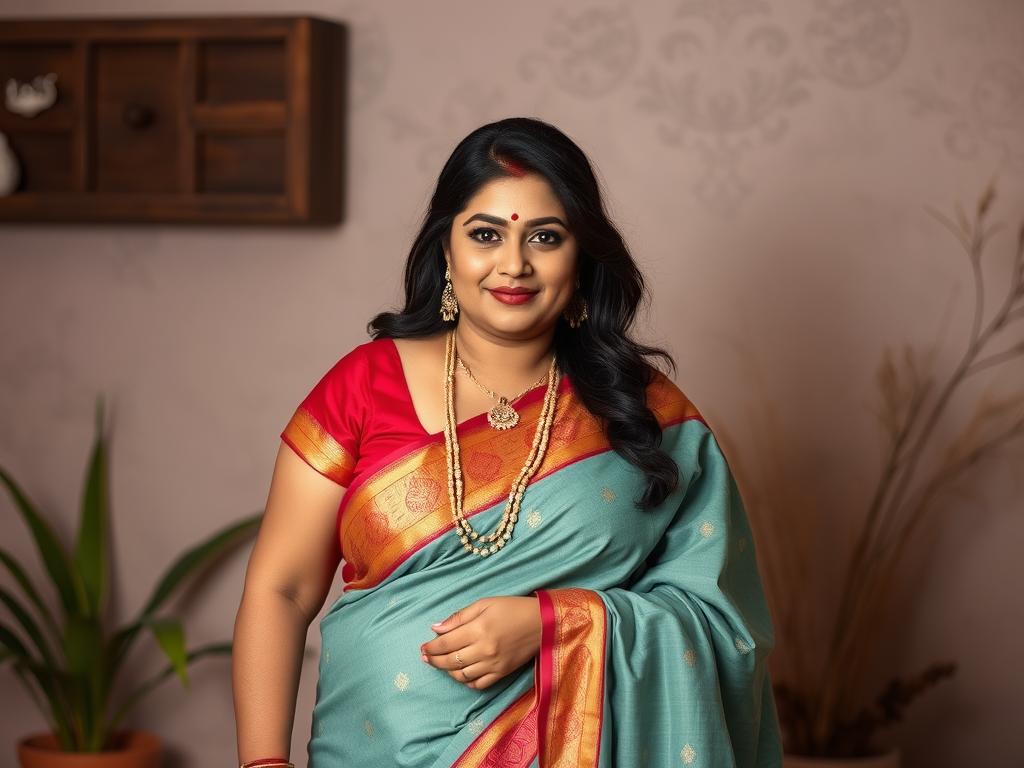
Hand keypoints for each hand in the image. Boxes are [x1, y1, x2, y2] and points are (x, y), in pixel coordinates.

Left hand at [420, 595, 541, 690]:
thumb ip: (459, 617)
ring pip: (462, 675)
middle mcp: (484, 650)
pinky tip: (461, 674)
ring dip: (448, 671)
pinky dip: (466, 681)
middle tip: (426, 658)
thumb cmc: (512, 608)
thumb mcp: (485, 603)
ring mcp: (493, 664)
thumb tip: (436, 628)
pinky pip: (478, 684)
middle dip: (434, 660)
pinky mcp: (502, 673)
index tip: (422, 648)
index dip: (431, 647)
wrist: (542, 622)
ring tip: (442, 664)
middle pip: (450, 661)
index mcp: (478, 630)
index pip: (446, 643)